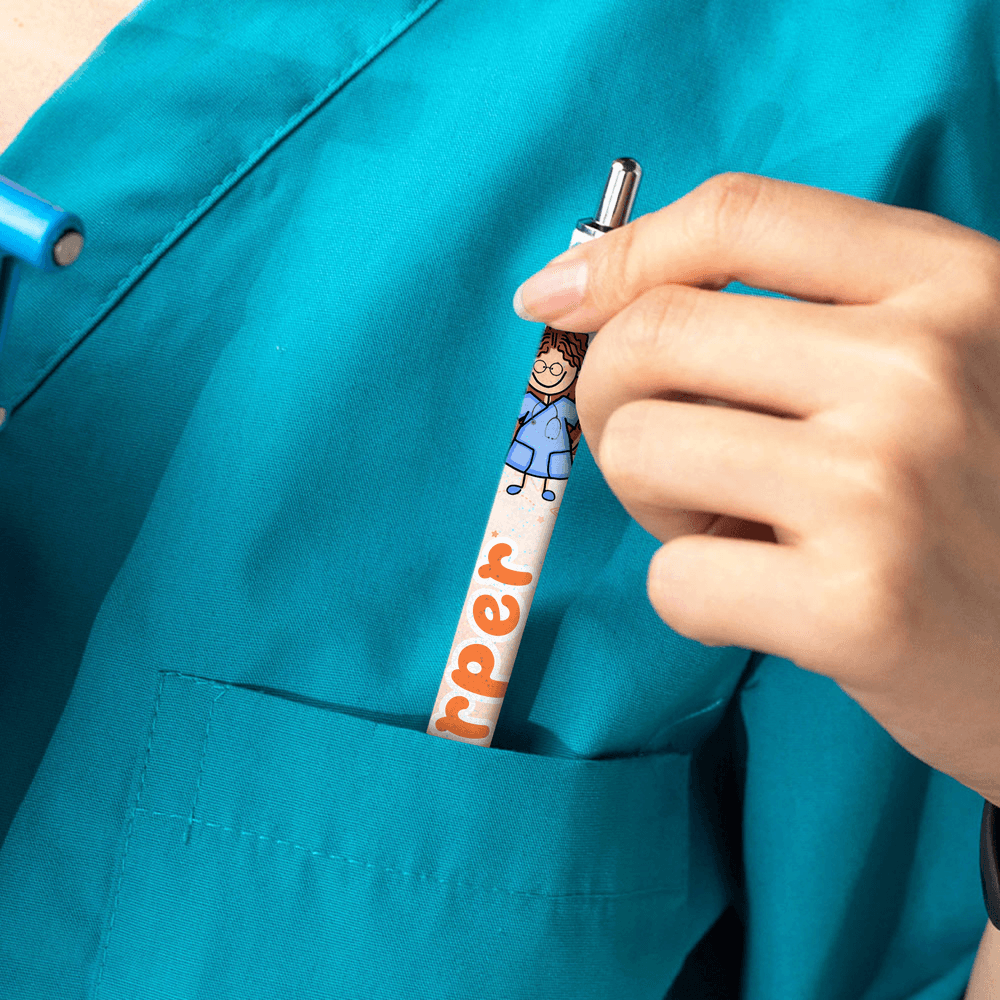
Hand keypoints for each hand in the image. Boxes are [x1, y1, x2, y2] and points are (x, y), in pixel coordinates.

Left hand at [512, 172, 999, 806]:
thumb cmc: (983, 505)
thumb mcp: (948, 365)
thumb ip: (814, 315)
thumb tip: (598, 296)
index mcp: (953, 284)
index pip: (740, 216)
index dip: (620, 255)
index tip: (550, 299)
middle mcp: (921, 366)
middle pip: (651, 337)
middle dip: (613, 403)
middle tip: (671, 460)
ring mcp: (885, 485)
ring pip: (637, 451)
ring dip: (659, 506)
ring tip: (745, 533)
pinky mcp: (858, 607)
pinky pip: (672, 580)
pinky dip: (696, 600)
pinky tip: (774, 608)